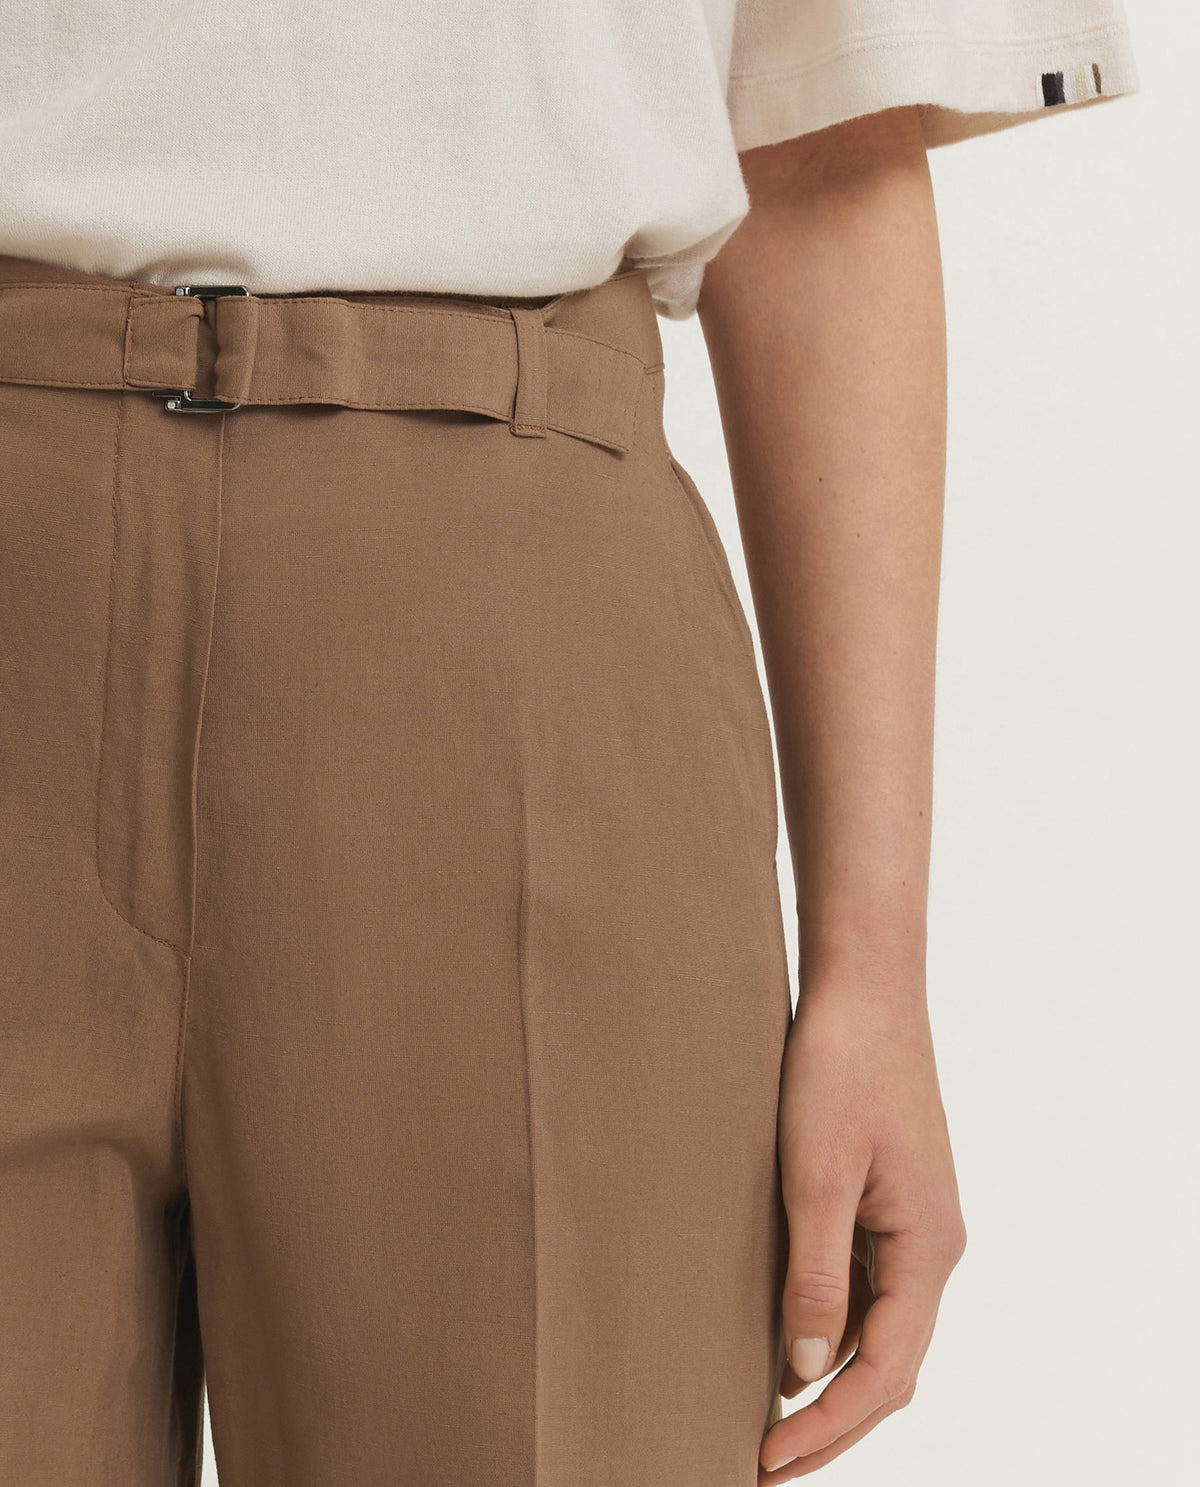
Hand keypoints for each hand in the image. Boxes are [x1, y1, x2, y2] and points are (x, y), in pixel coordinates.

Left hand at [759, 969, 966, 1478]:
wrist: (864, 985)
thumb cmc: (841, 1066)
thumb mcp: (816, 1173)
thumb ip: (816, 1275)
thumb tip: (806, 1370)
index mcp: (928, 1247)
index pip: (884, 1372)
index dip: (827, 1427)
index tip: (767, 1459)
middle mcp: (932, 1244)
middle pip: (890, 1363)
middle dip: (832, 1420)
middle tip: (766, 1460)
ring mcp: (914, 1220)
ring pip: (880, 1326)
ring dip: (830, 1376)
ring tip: (768, 1413)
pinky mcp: (890, 1197)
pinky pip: (868, 1283)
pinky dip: (831, 1323)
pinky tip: (786, 1333)